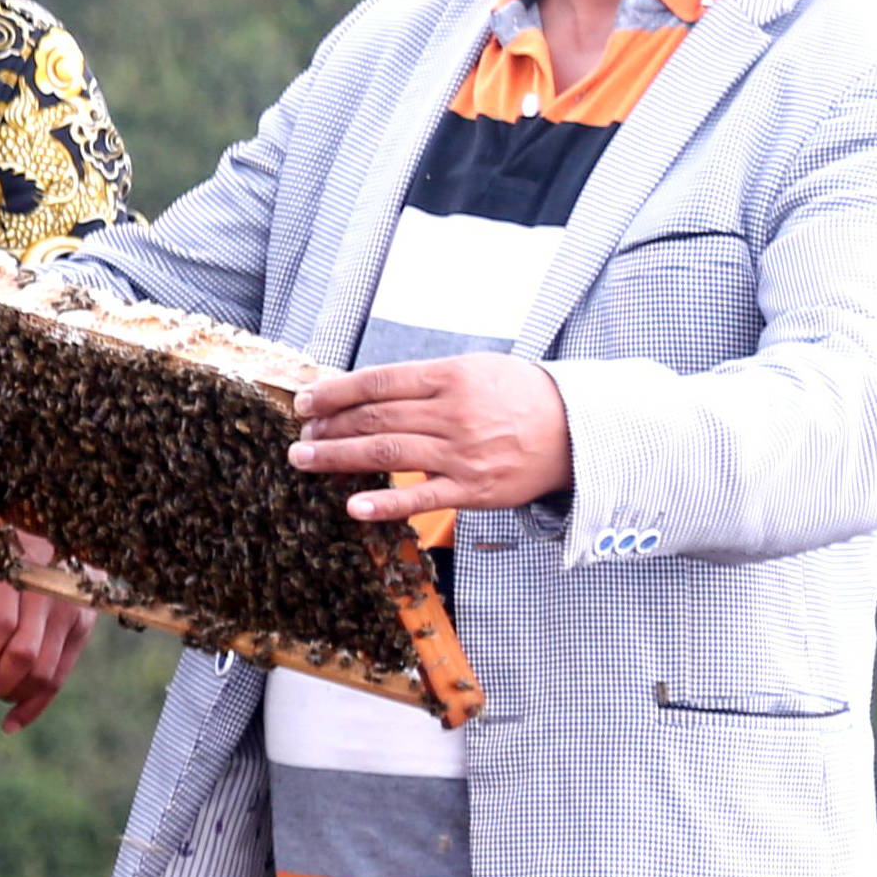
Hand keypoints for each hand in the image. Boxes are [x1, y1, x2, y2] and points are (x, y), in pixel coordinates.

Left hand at [0, 528, 89, 727]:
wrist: (60, 530)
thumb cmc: (11, 550)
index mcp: (19, 575)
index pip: (0, 628)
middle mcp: (51, 597)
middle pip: (24, 656)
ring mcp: (73, 615)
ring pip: (45, 673)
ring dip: (13, 694)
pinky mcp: (85, 630)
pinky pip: (61, 677)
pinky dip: (36, 704)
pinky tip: (14, 720)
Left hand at [292, 356, 570, 520]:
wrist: (577, 431)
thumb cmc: (518, 396)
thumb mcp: (473, 369)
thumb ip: (422, 381)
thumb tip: (363, 390)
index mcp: (450, 377)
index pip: (377, 382)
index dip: (334, 392)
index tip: (305, 401)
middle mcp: (453, 413)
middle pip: (375, 418)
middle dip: (330, 426)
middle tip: (300, 433)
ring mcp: (462, 453)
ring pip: (386, 454)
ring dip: (337, 457)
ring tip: (304, 458)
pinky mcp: (473, 489)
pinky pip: (421, 498)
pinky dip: (384, 504)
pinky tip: (352, 506)